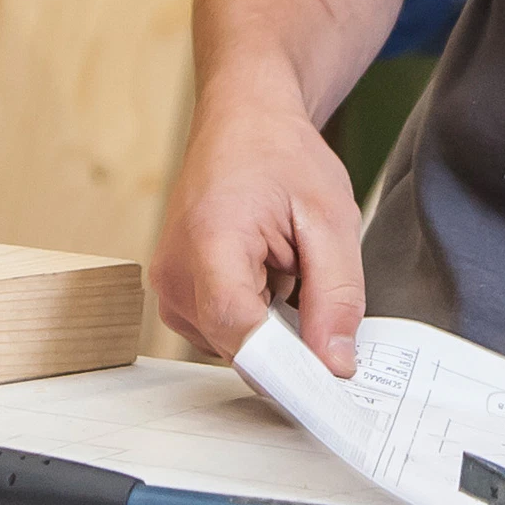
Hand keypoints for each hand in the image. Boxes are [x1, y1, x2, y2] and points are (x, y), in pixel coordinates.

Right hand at [149, 89, 366, 371]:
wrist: (243, 123)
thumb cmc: (281, 157)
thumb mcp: (330, 219)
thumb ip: (335, 295)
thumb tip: (335, 365)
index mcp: (210, 238)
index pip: (237, 326)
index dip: (285, 363)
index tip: (327, 380)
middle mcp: (175, 270)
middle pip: (237, 346)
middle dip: (289, 341)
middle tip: (320, 296)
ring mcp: (169, 286)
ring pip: (233, 346)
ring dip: (273, 327)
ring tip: (288, 269)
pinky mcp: (176, 296)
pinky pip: (224, 333)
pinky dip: (256, 318)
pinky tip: (270, 277)